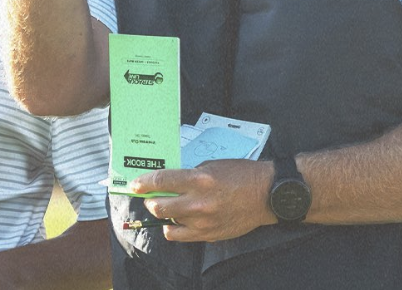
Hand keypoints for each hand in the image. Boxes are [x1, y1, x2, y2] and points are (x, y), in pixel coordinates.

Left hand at [132, 160, 276, 241]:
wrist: (266, 195)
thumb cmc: (241, 174)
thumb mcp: (212, 165)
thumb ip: (189, 174)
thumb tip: (169, 181)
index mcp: (199, 179)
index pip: (161, 181)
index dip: (143, 183)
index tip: (135, 184)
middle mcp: (198, 202)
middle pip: (159, 206)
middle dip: (149, 200)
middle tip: (149, 196)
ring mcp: (203, 221)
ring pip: (168, 222)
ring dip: (163, 214)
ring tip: (167, 207)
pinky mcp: (209, 234)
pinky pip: (180, 236)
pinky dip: (173, 228)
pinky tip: (176, 221)